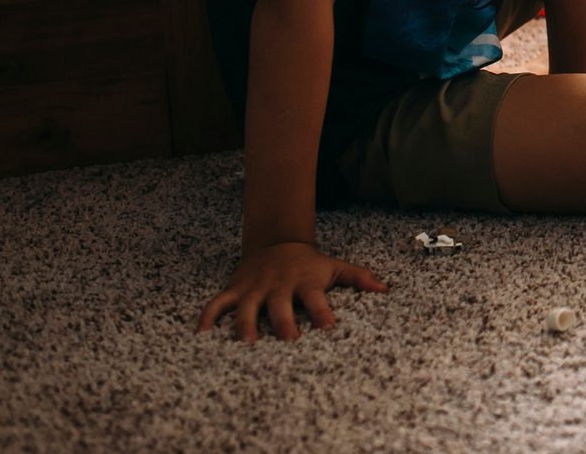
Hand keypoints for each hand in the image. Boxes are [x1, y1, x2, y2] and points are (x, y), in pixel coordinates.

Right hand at [196, 241, 387, 343]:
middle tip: (288, 341)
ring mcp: (255, 287)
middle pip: (281, 305)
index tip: (328, 328)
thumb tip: (385, 289)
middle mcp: (279, 285)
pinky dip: (208, 316)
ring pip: (248, 306)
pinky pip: (218, 303)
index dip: (323, 312)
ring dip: (247, 324)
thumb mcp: (335, 267)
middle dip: (284, 321)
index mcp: (305, 282)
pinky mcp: (235, 289)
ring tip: (247, 344)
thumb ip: (359, 278)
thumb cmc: (310, 263)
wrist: (277, 241)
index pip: (316, 298)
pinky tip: (201, 334)